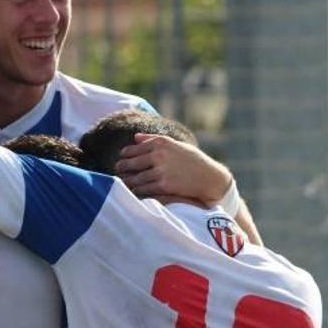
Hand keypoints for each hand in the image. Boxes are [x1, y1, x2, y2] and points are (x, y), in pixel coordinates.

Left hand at [115, 133, 231, 205]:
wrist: (209, 177)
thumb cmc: (193, 160)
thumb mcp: (176, 144)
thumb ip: (154, 139)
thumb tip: (135, 137)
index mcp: (161, 143)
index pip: (134, 148)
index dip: (125, 154)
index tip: (122, 156)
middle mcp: (159, 155)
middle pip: (132, 163)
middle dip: (123, 167)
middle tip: (118, 169)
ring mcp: (160, 171)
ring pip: (136, 178)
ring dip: (127, 180)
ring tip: (123, 181)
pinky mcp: (163, 186)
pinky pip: (144, 188)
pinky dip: (137, 190)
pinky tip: (134, 190)